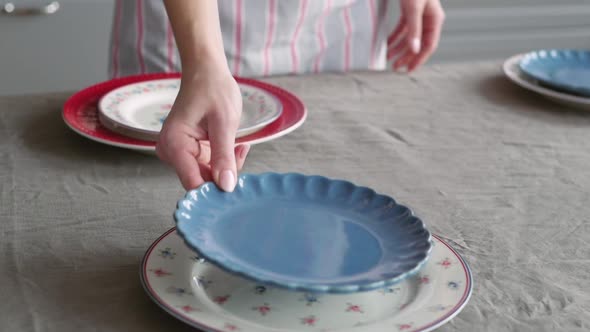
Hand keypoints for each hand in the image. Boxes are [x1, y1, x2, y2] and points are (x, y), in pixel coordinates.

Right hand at [156, 66, 249, 190]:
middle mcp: (172, 152)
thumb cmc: (213, 89)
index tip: (236, 188)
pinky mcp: (190, 153)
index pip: (192, 183)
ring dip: (227, 166)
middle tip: (241, 151)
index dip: (215, 190)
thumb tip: (226, 186)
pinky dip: (225, 160)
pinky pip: (209, 167)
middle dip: (225, 174)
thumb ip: (224, 156)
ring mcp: (180, 154)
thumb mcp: (224, 123)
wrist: (206, 72)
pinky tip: (234, 144)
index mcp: (174, 144)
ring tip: (239, 143)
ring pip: (207, 176)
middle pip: (201, 182)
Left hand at [387, 0, 444, 71]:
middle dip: (406, 56)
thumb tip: (414, 48)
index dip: (419, 59)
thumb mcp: (414, 8)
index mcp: (434, 20)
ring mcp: (419, 16)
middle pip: (418, 44)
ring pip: (409, 38)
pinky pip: (402, 29)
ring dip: (398, 49)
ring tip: (389, 57)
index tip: (409, 69)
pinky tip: (388, 44)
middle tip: (396, 66)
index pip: (429, 46)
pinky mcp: (409, 11)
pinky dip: (395, 37)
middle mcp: (428, 20)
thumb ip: (414, 29)